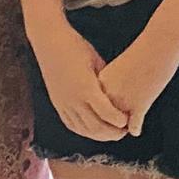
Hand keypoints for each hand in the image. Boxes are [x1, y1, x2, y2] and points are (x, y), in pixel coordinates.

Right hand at [30, 26, 129, 140]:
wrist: (49, 42)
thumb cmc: (75, 46)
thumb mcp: (95, 61)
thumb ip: (105, 79)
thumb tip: (118, 93)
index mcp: (85, 87)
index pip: (106, 113)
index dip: (118, 121)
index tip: (128, 122)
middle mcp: (73, 99)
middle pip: (95, 127)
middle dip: (111, 133)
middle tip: (124, 132)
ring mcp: (63, 103)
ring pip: (82, 129)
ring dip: (98, 135)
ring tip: (111, 133)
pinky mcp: (57, 103)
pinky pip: (71, 124)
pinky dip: (84, 131)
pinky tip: (93, 131)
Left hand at [95, 35, 178, 137]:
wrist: (159, 42)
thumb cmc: (142, 51)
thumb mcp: (119, 67)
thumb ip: (111, 82)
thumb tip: (108, 96)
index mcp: (99, 83)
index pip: (93, 107)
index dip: (98, 114)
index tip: (104, 116)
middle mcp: (107, 94)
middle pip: (102, 119)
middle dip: (108, 126)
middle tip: (115, 129)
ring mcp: (122, 101)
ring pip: (117, 126)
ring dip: (120, 130)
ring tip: (124, 129)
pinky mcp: (138, 105)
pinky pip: (134, 125)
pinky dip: (135, 127)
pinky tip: (137, 128)